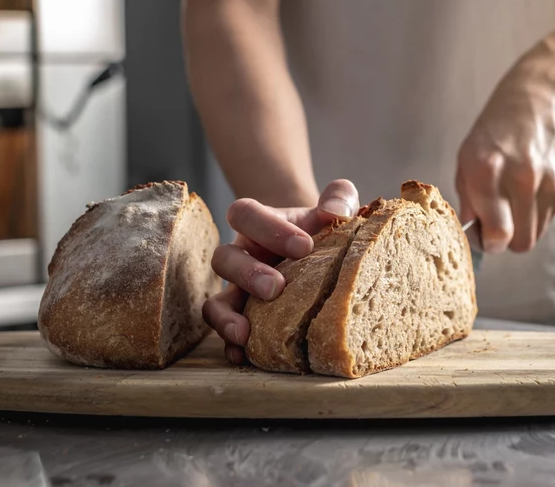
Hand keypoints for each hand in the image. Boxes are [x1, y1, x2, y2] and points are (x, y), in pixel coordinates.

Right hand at [203, 179, 359, 363]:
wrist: (318, 251)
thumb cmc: (323, 227)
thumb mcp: (335, 207)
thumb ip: (339, 198)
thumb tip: (336, 212)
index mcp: (258, 223)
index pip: (245, 214)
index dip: (268, 228)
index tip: (305, 245)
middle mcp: (241, 255)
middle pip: (224, 258)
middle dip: (248, 273)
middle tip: (276, 287)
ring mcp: (238, 290)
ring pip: (215, 301)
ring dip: (226, 317)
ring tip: (245, 333)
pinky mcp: (242, 318)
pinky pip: (225, 333)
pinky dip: (230, 346)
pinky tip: (244, 356)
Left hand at [456, 53, 554, 253]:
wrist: (539, 99)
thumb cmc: (495, 131)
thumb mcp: (467, 157)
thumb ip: (467, 199)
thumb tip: (474, 234)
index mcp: (487, 169)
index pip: (497, 234)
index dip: (488, 243)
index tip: (484, 236)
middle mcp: (521, 176)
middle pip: (520, 243)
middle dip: (506, 240)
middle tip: (497, 222)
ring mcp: (549, 181)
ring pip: (535, 235)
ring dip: (522, 226)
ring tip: (513, 199)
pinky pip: (549, 218)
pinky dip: (537, 210)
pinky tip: (531, 185)